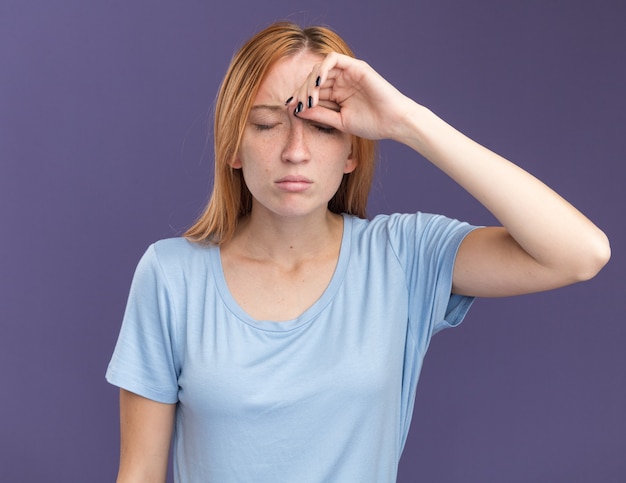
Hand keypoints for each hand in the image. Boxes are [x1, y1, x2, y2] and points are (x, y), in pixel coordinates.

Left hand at [287, 52, 413, 140]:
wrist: (393, 122)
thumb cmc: (371, 124)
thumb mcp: (339, 121)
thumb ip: (319, 114)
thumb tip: (296, 110)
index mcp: (336, 93)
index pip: (312, 91)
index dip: (299, 98)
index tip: (291, 110)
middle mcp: (340, 81)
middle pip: (312, 79)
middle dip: (302, 91)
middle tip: (298, 104)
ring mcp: (348, 72)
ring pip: (319, 69)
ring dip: (310, 82)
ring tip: (309, 97)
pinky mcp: (356, 66)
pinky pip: (333, 59)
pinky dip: (322, 69)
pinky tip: (317, 84)